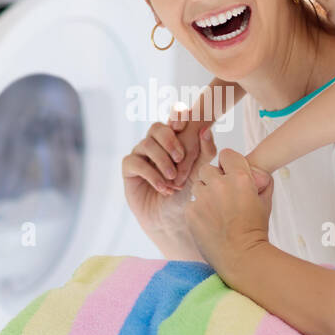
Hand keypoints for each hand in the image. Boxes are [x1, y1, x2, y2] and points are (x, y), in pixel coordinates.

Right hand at [122, 116, 218, 246]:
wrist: (172, 219)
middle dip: (169, 140)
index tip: (182, 127)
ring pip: (147, 144)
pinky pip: (135, 161)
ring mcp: (141, 154)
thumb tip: (206, 130)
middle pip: (157, 127)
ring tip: (173, 180)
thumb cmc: (187, 194)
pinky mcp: (129, 168)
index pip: (174, 116)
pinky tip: (162, 188)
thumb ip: (205, 153)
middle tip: (180, 157)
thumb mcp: (200, 173)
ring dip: (162, 161)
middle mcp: (156, 143)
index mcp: (175, 139)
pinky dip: (151, 174)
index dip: (177, 115)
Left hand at [184, 145, 273, 276]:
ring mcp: (203, 198)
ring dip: (204, 194)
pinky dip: (198, 211)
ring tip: (216, 211)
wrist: (242, 257)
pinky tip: (209, 222)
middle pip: (207, 169)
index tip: (230, 174)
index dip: (228, 164)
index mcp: (240, 178)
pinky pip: (191, 204)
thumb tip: (257, 173)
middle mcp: (220, 184)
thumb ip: (262, 182)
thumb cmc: (256, 230)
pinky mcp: (191, 212)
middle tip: (221, 195)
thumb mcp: (266, 202)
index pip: (227, 154)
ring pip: (197, 186)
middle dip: (213, 179)